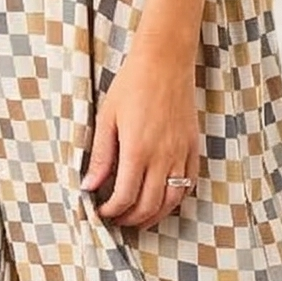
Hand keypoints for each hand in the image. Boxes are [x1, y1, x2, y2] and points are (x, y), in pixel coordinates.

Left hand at [81, 36, 200, 229]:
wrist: (165, 61)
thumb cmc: (132, 85)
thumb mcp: (107, 118)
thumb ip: (100, 156)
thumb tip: (88, 186)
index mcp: (138, 150)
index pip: (125, 197)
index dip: (111, 211)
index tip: (101, 212)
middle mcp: (163, 156)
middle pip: (148, 205)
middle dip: (130, 219)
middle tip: (116, 219)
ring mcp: (181, 153)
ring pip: (172, 200)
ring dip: (154, 216)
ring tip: (138, 219)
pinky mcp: (193, 147)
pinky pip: (188, 183)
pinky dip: (175, 199)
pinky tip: (162, 200)